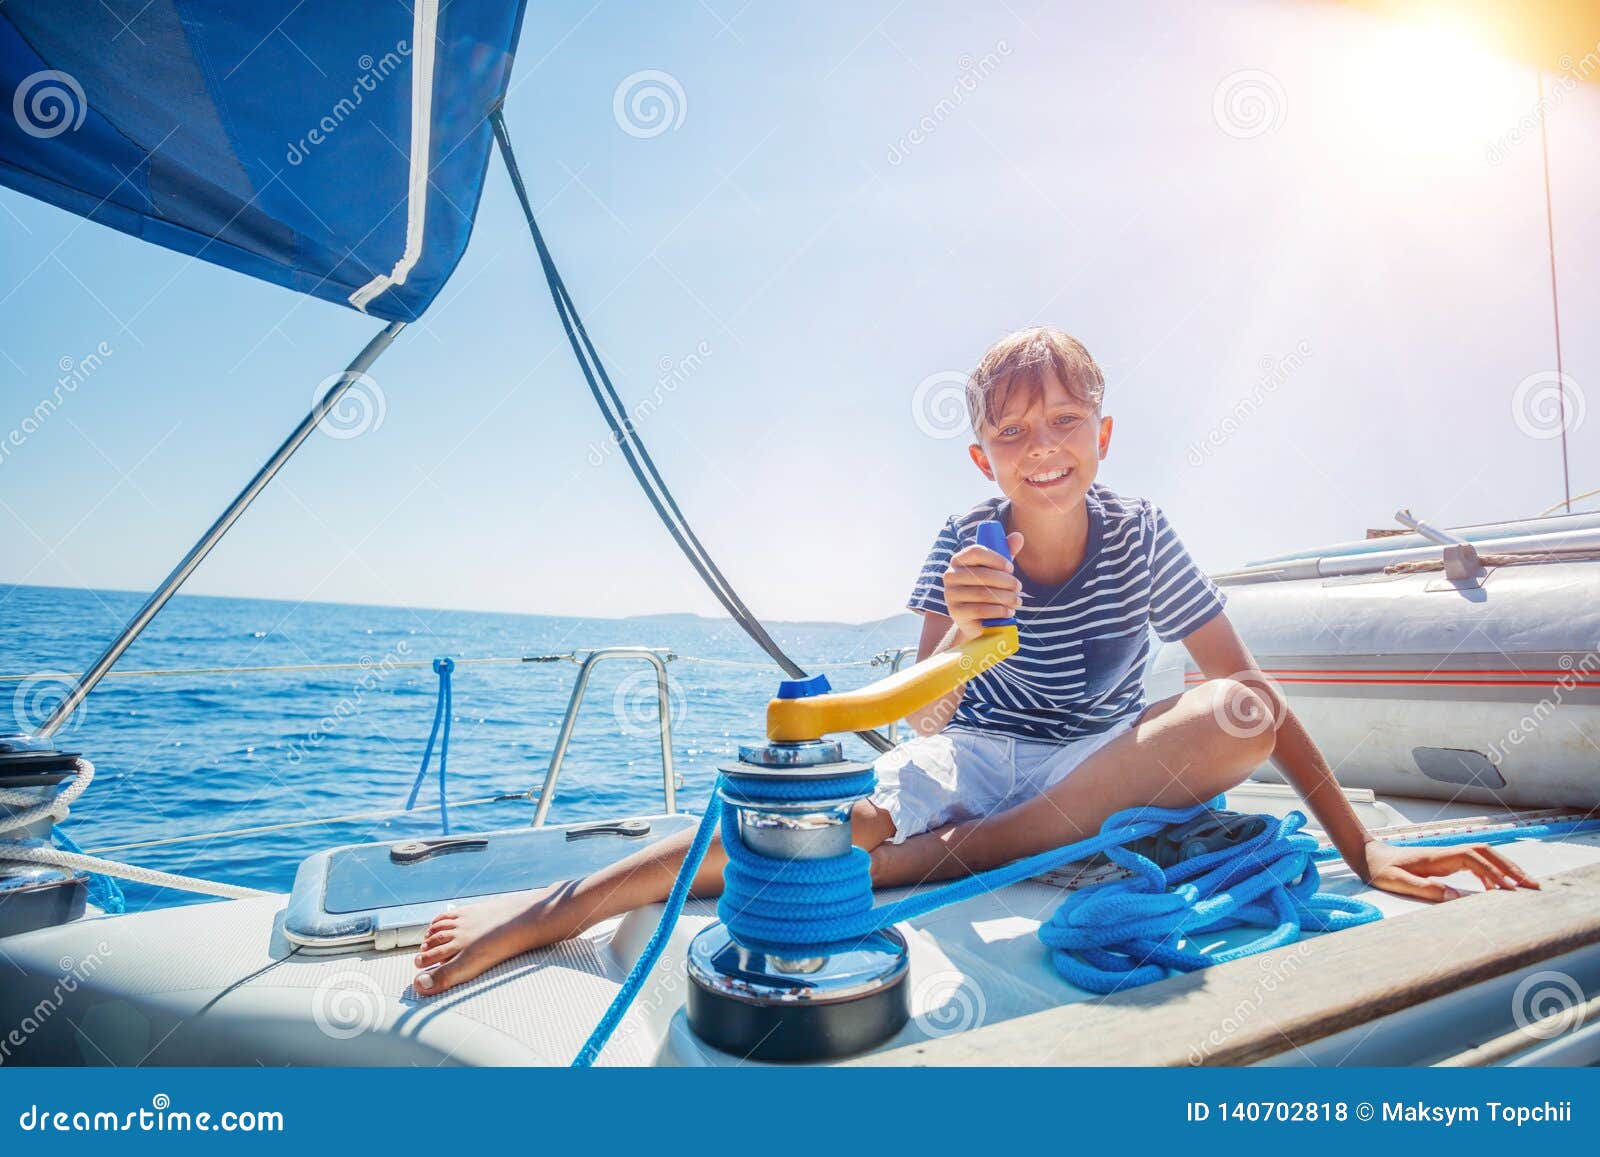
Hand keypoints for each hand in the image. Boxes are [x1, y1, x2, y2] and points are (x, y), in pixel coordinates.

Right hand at [943, 531, 1024, 637]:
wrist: (976, 619)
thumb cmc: (988, 588)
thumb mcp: (997, 569)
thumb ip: (1006, 552)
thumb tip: (1018, 536)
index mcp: (959, 560)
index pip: (976, 552)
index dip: (996, 558)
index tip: (1011, 567)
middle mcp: (950, 575)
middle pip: (982, 574)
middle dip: (1006, 581)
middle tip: (1019, 587)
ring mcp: (951, 594)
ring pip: (983, 593)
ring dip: (1005, 597)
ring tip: (1017, 601)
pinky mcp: (955, 612)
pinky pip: (980, 610)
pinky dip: (998, 611)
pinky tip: (1009, 611)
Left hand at [1360, 838, 1538, 901]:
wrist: (1368, 856)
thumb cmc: (1381, 869)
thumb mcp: (1397, 882)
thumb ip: (1424, 888)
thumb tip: (1454, 896)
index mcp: (1438, 857)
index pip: (1475, 860)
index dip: (1494, 873)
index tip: (1510, 889)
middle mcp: (1447, 853)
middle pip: (1487, 854)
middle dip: (1511, 867)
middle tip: (1533, 885)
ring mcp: (1448, 856)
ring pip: (1484, 857)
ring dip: (1505, 869)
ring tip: (1524, 887)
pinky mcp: (1445, 862)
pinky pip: (1475, 865)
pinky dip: (1490, 875)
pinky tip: (1495, 891)